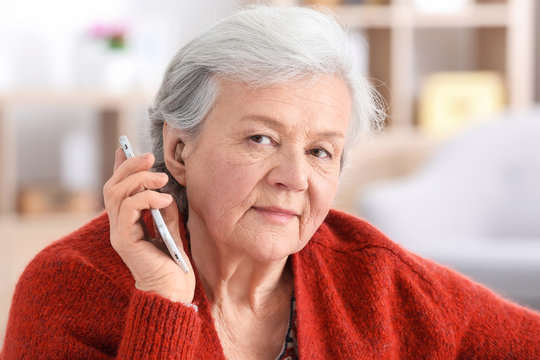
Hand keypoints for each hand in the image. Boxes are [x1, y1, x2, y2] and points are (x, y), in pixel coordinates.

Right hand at [103, 148, 194, 303]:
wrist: (173, 291)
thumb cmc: (173, 262)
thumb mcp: (170, 227)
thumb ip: (163, 208)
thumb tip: (162, 187)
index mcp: (127, 222)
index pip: (118, 189)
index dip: (120, 167)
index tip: (125, 148)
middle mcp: (118, 225)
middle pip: (113, 186)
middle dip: (130, 167)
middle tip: (150, 157)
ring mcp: (118, 233)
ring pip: (117, 194)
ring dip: (140, 179)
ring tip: (162, 178)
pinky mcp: (124, 240)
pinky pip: (128, 209)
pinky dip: (146, 198)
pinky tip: (164, 198)